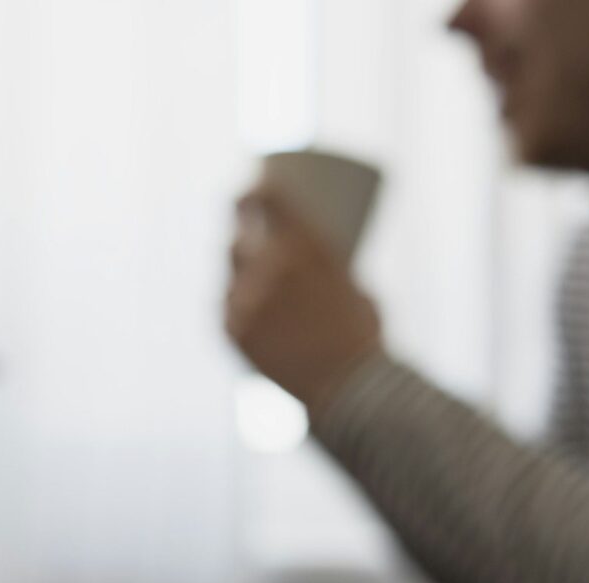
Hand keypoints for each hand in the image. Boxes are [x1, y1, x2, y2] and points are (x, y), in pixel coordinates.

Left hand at [226, 187, 384, 417]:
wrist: (347, 389)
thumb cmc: (362, 335)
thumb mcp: (352, 283)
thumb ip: (324, 267)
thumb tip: (309, 261)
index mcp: (304, 244)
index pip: (266, 197)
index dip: (256, 188)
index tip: (255, 187)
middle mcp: (268, 265)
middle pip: (240, 231)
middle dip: (243, 222)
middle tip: (249, 222)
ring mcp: (245, 299)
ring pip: (231, 268)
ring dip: (240, 263)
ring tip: (249, 264)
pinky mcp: (232, 329)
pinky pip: (227, 303)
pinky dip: (237, 299)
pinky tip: (242, 298)